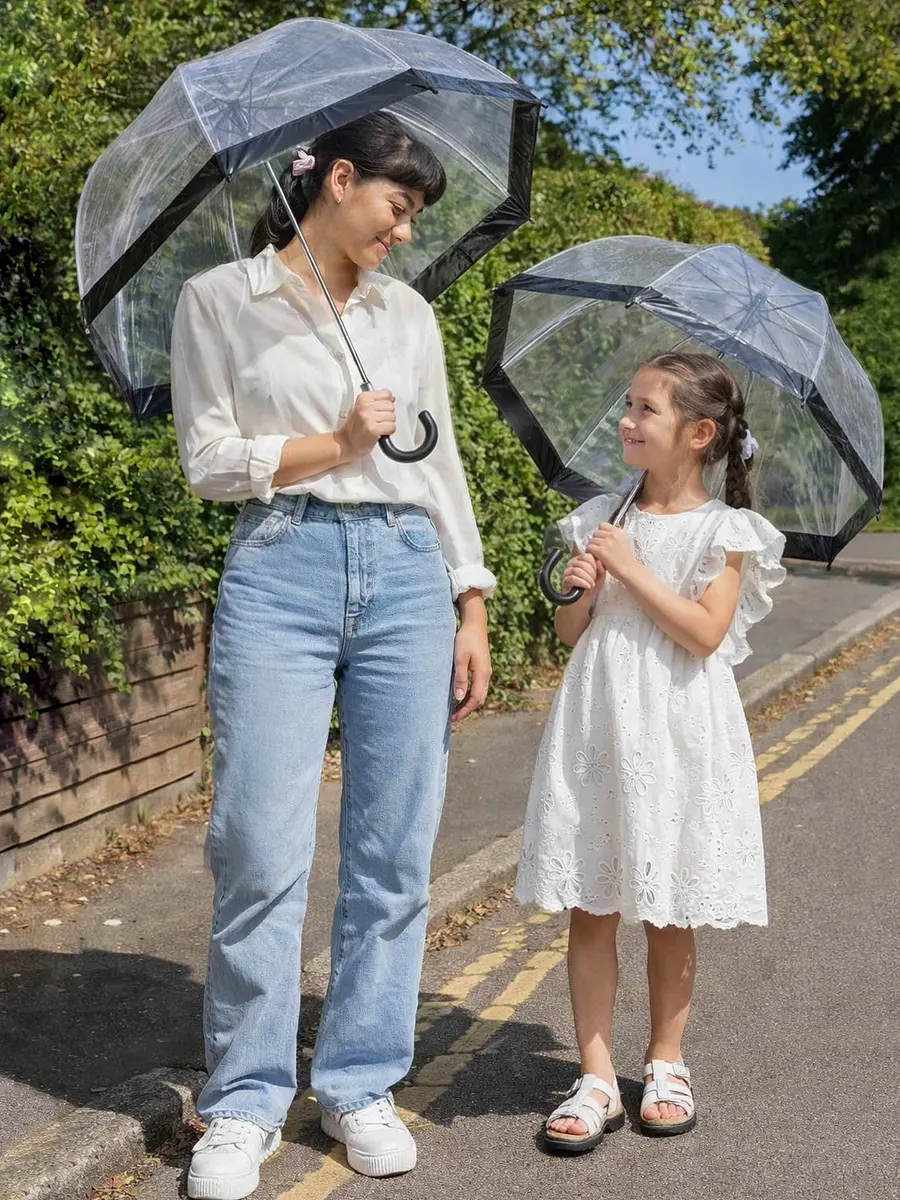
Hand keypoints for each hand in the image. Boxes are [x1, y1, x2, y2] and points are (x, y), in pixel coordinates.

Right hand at [337, 388, 395, 457]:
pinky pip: (392, 427)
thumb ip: (377, 401)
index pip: (387, 394)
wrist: (347, 442)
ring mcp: (368, 417)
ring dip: (388, 424)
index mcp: (363, 398)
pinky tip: (380, 433)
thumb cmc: (356, 427)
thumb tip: (392, 398)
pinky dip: (389, 432)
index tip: (380, 410)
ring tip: (378, 427)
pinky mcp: (373, 429)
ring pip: (392, 417)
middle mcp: (365, 406)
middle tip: (378, 421)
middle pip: (391, 406)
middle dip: (388, 415)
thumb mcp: (363, 408)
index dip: (387, 403)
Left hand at [451, 606, 491, 721]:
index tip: (453, 718)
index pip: (475, 699)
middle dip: (467, 710)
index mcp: (482, 674)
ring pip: (480, 693)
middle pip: (479, 699)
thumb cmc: (466, 639)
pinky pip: (478, 686)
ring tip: (455, 708)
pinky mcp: (482, 667)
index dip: (465, 711)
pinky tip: (461, 694)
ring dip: (469, 703)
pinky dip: (470, 694)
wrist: (475, 624)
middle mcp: (486, 675)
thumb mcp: (460, 658)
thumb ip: (460, 678)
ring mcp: (486, 671)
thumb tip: (459, 697)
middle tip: (453, 717)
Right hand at [562, 551, 603, 595]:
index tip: (597, 571)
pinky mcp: (565, 581)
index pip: (586, 555)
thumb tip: (599, 561)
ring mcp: (567, 572)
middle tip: (594, 579)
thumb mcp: (600, 577)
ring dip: (587, 578)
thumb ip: (601, 568)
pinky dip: (582, 582)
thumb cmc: (591, 587)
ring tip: (591, 584)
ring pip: (577, 570)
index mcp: (580, 560)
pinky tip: (587, 586)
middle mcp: (572, 564)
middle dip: (591, 571)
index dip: (594, 563)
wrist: (583, 601)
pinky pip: (572, 578)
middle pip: (581, 562)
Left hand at [587, 523, 636, 579]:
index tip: (601, 539)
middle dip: (595, 540)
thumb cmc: (625, 558)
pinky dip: (590, 552)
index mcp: (618, 531)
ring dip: (592, 547)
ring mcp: (606, 542)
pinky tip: (594, 557)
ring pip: (591, 540)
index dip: (600, 532)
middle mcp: (612, 535)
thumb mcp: (622, 542)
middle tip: (597, 548)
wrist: (629, 569)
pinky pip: (590, 547)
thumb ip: (614, 536)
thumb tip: (602, 533)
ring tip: (596, 553)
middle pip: (595, 533)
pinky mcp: (601, 551)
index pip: (602, 525)